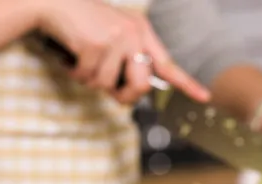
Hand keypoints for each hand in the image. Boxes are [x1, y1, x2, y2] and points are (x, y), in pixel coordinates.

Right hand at [36, 0, 209, 104]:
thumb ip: (128, 59)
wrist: (57, 3)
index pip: (167, 63)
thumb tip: (130, 92)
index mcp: (142, 33)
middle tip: (108, 88)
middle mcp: (133, 35)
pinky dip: (75, 73)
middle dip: (122, 95)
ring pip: (106, 85)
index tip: (204, 96)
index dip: (186, 83)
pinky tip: (72, 58)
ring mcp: (115, 39)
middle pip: (139, 86)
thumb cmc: (84, 23)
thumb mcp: (115, 35)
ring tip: (84, 62)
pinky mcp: (95, 45)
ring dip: (90, 80)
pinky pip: (87, 78)